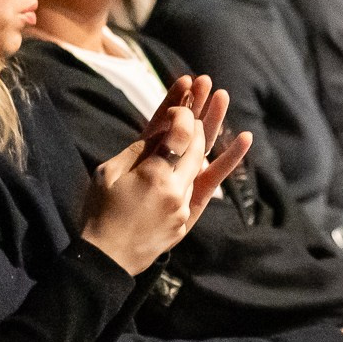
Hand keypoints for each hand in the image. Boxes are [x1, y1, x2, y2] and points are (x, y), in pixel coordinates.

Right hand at [79, 75, 251, 275]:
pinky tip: (243, 138)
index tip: (177, 95)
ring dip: (211, 126)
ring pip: (204, 158)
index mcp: (153, 176)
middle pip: (195, 141)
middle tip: (203, 81)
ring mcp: (186, 204)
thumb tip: (162, 128)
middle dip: (198, 110)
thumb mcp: (108, 174)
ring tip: (222, 95)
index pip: (178, 132)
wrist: (105, 260)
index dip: (180, 110)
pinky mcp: (189, 217)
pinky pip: (211, 184)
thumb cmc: (99, 213)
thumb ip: (138, 149)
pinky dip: (227, 162)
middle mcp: (177, 189)